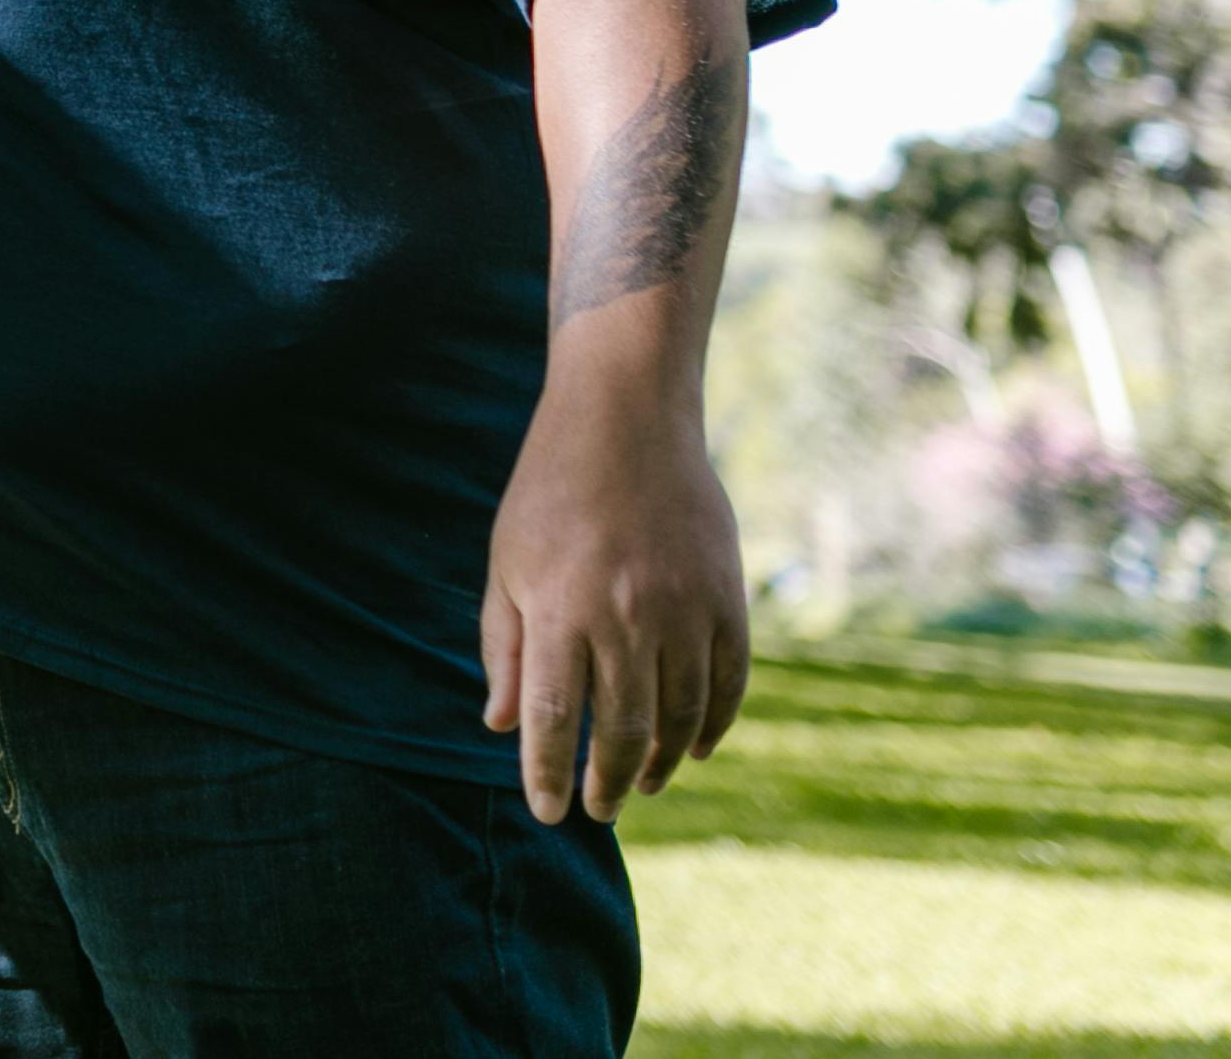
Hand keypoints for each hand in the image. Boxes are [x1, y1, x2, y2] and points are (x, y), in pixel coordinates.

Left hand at [479, 370, 748, 823]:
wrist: (626, 418)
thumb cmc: (549, 491)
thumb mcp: (507, 565)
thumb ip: (505, 648)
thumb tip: (502, 726)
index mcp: (560, 609)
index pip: (555, 717)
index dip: (549, 773)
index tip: (548, 811)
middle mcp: (624, 617)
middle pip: (624, 729)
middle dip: (609, 782)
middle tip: (599, 810)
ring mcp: (683, 609)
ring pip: (681, 715)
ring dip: (664, 762)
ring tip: (644, 786)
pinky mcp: (726, 598)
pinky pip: (728, 682)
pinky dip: (715, 724)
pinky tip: (697, 748)